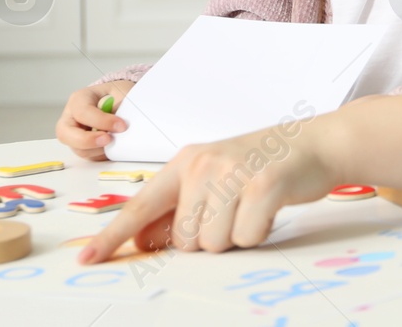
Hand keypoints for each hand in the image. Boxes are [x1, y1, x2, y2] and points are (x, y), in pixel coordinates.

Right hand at [56, 81, 133, 160]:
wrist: (120, 101)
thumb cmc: (118, 95)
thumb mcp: (121, 93)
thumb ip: (120, 107)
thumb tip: (121, 127)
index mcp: (79, 99)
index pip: (82, 112)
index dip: (101, 121)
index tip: (121, 126)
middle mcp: (71, 118)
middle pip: (65, 134)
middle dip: (87, 140)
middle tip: (108, 140)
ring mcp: (74, 135)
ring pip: (78, 149)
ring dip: (98, 149)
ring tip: (116, 140)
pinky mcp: (82, 148)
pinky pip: (89, 157)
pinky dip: (102, 154)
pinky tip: (113, 145)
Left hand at [75, 117, 337, 264]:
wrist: (315, 143)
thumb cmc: (263, 164)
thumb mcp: (215, 178)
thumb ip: (178, 207)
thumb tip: (143, 239)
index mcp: (185, 162)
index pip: (141, 206)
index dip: (112, 236)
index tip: (86, 259)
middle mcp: (203, 165)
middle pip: (185, 240)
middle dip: (211, 238)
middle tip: (235, 210)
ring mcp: (233, 173)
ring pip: (214, 243)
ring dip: (236, 236)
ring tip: (253, 207)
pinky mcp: (263, 185)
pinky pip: (246, 237)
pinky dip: (260, 232)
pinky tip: (270, 207)